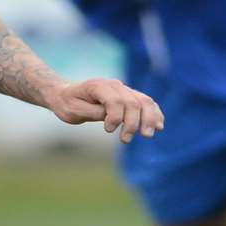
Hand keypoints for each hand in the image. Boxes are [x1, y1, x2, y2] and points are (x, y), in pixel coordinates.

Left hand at [43, 78, 164, 142]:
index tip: (108, 130)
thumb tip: (112, 118)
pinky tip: (159, 125)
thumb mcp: (74, 111)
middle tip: (125, 140)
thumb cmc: (68, 104)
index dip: (115, 117)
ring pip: (144, 101)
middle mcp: (114, 85)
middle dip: (133, 123)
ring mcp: (124, 90)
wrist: (66, 95)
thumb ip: (93, 112)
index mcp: (99, 86)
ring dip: (149, 119)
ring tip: (148, 135)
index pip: (116, 100)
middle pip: (132, 102)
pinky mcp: (129, 96)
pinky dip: (154, 113)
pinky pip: (146, 102)